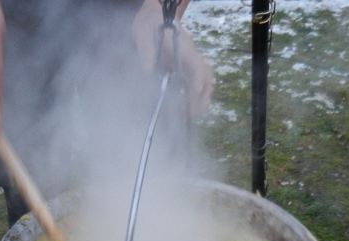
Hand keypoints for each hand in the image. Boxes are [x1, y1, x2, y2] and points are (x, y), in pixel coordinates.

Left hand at [131, 0, 212, 116]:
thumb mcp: (142, 33)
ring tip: (191, 115)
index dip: (197, 83)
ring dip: (201, 98)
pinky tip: (186, 108)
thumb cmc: (149, 23)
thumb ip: (145, 51)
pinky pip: (195, 82)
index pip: (197, 67)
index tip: (193, 97)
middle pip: (206, 77)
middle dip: (202, 97)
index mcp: (184, 47)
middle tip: (192, 115)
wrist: (154, 16)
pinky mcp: (185, 67)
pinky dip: (194, 95)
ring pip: (204, 80)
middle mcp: (191, 55)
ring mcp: (190, 61)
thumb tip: (148, 73)